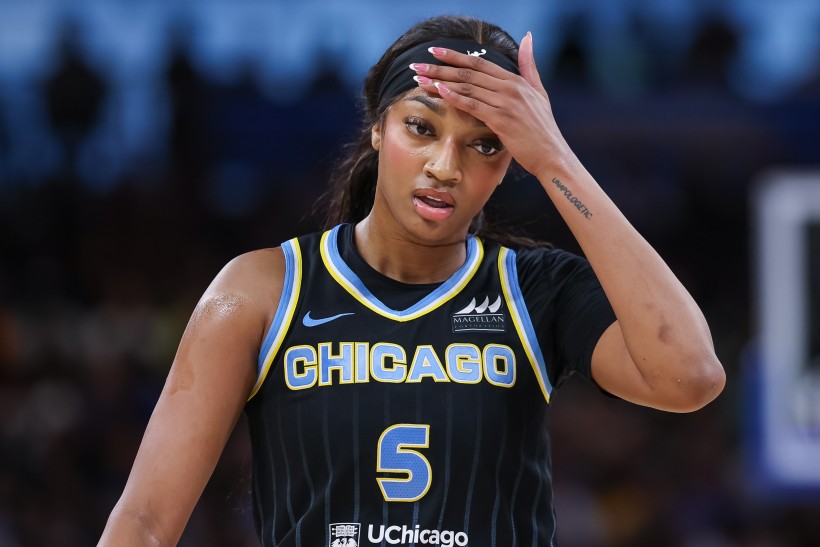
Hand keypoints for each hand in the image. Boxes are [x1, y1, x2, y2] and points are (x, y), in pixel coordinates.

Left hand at [411, 33, 572, 178]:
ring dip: (440, 82)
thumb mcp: (539, 91)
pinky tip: (439, 92)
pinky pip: (473, 105)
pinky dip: (455, 97)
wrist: (551, 154)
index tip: (435, 52)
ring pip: (467, 87)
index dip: (455, 56)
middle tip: (417, 67)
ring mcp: (505, 103)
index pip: (479, 63)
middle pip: (468, 73)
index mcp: (516, 80)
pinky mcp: (501, 120)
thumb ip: (530, 65)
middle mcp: (510, 88)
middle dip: (440, 68)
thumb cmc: (543, 128)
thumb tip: (528, 37)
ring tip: (419, 80)